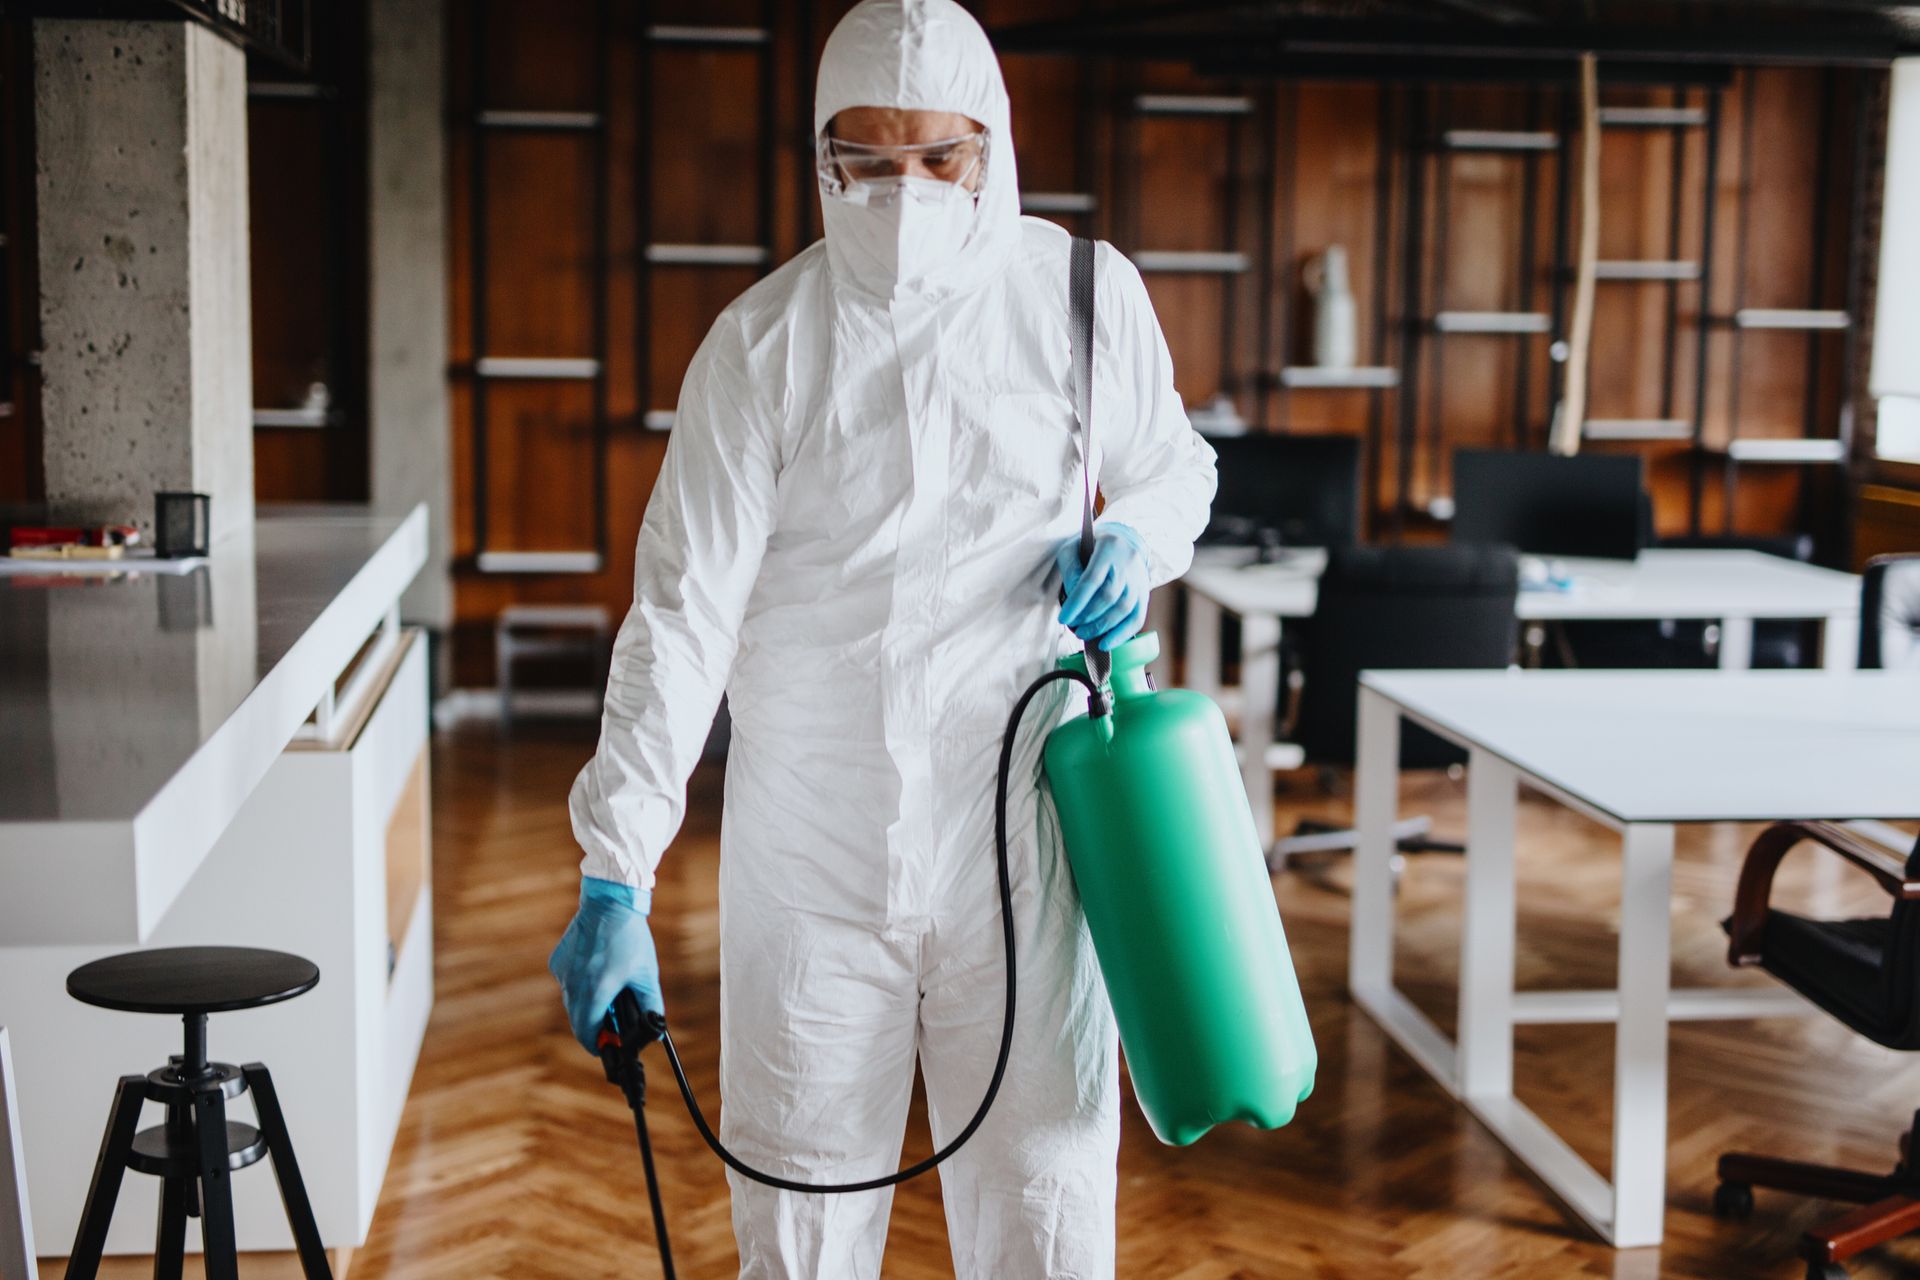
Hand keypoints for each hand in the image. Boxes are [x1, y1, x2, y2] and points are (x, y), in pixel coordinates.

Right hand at [549, 877, 664, 1053]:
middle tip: (613, 1022)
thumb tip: (656, 1030)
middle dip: (595, 1025)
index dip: (598, 1044)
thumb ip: (651, 1004)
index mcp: (594, 991)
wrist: (609, 901)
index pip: (587, 1034)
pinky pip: (567, 983)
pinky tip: (597, 971)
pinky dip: (580, 985)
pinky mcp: (557, 961)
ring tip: (608, 990)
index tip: (609, 1045)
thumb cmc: (631, 937)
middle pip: (578, 1021)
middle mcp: (572, 984)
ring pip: (571, 1002)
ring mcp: (562, 972)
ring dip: (587, 1004)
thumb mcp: (646, 973)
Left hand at [1055, 523, 1149, 651]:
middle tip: (1074, 627)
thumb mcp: (1074, 547)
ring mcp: (1139, 580)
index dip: (1077, 603)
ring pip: (1124, 609)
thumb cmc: (1093, 546)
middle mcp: (1128, 564)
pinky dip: (1122, 634)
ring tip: (1084, 634)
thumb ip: (1070, 570)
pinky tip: (1106, 643)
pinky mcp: (1144, 594)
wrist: (1125, 540)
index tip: (1064, 619)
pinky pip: (1137, 618)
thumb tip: (1073, 599)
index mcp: (1108, 548)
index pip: (1092, 580)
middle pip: (1109, 596)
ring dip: (1102, 627)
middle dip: (1089, 617)